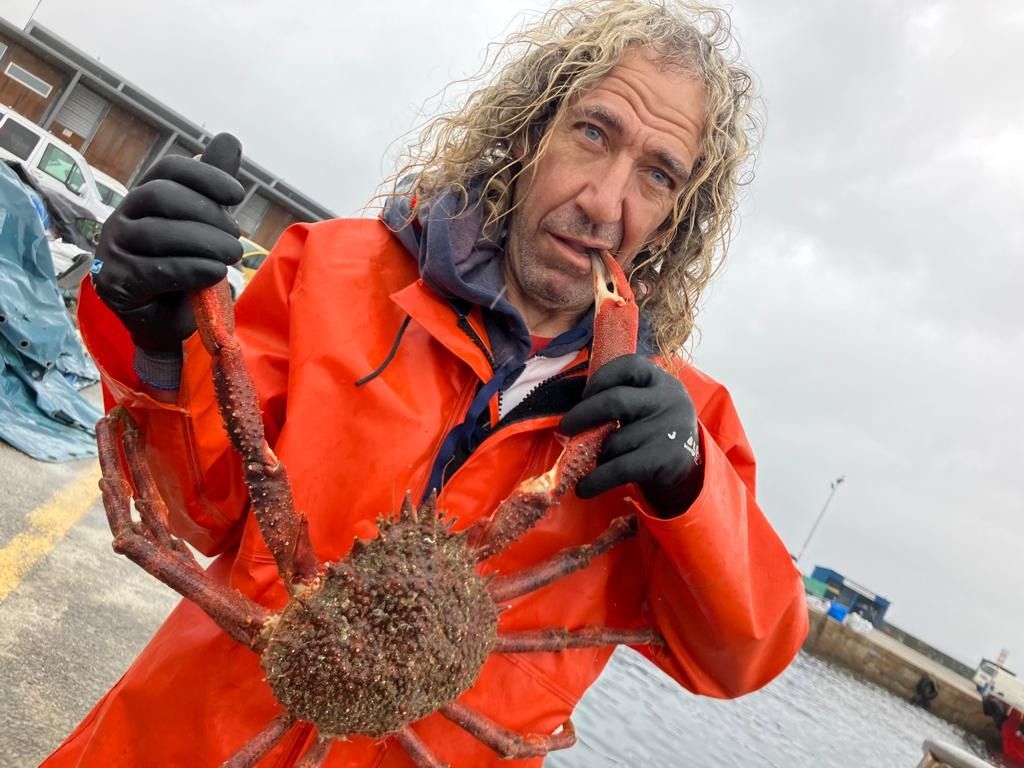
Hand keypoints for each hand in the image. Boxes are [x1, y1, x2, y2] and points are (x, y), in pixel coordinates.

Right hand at [91, 133, 244, 354]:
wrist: (166, 322)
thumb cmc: (185, 267)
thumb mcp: (205, 226)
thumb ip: (213, 187)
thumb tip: (228, 138)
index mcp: (145, 197)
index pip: (168, 169)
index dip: (205, 175)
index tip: (238, 195)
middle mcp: (123, 216)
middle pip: (161, 196)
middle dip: (207, 213)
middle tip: (236, 237)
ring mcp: (114, 248)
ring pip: (159, 233)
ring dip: (205, 243)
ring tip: (231, 257)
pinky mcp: (116, 281)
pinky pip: (155, 269)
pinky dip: (192, 269)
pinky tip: (215, 273)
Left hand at [560, 354, 702, 516]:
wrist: (688, 465)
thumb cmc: (653, 429)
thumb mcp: (645, 405)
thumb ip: (618, 400)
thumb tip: (573, 417)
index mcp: (660, 380)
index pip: (629, 366)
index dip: (601, 378)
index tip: (584, 394)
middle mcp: (669, 400)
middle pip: (615, 400)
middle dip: (583, 414)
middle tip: (565, 427)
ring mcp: (670, 429)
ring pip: (616, 440)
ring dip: (596, 454)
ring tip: (590, 462)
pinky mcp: (668, 458)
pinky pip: (620, 468)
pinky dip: (597, 480)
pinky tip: (583, 489)